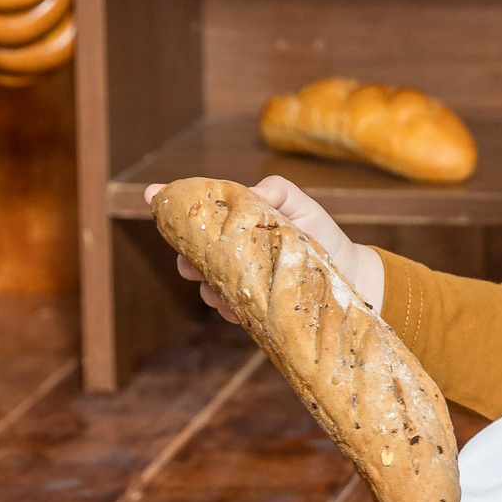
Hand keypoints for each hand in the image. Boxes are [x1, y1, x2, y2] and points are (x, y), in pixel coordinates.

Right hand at [147, 176, 384, 319]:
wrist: (350, 274)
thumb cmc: (322, 235)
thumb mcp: (301, 205)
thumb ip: (276, 190)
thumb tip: (251, 192)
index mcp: (234, 226)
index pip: (196, 215)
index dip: (169, 206)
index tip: (151, 196)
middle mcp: (230, 256)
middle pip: (189, 255)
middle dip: (185, 258)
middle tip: (193, 263)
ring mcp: (238, 284)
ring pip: (205, 287)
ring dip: (207, 287)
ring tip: (221, 287)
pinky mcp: (251, 311)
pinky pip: (228, 311)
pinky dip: (228, 309)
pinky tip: (237, 306)